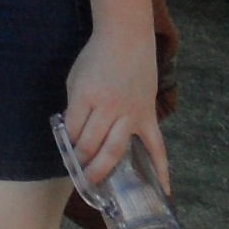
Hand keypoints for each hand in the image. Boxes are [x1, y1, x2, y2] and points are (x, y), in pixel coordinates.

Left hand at [63, 26, 167, 192]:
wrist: (126, 38)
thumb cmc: (96, 57)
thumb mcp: (76, 78)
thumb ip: (76, 106)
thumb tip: (74, 134)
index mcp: (85, 95)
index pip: (73, 130)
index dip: (68, 145)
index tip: (66, 155)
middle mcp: (108, 107)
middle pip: (92, 144)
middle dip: (82, 163)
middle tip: (77, 177)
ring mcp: (131, 113)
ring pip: (116, 149)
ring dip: (104, 168)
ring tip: (96, 184)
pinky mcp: (148, 116)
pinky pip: (157, 146)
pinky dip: (161, 169)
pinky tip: (162, 189)